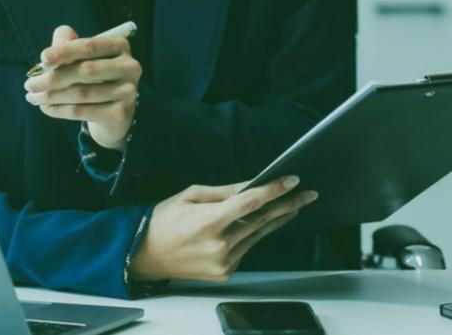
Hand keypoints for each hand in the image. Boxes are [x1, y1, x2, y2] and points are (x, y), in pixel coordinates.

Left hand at [23, 25, 142, 149]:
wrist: (114, 112)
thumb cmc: (94, 76)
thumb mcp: (83, 56)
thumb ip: (68, 44)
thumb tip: (54, 46)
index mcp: (120, 46)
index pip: (90, 46)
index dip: (65, 51)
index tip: (42, 58)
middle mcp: (129, 67)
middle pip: (85, 71)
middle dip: (53, 78)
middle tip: (29, 84)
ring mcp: (128, 92)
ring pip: (81, 93)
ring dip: (51, 96)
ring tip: (33, 97)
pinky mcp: (120, 114)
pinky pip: (83, 111)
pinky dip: (59, 110)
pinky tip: (45, 108)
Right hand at [130, 176, 318, 283]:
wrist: (144, 255)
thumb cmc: (163, 220)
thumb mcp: (191, 195)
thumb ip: (224, 193)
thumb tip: (250, 186)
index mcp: (210, 221)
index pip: (251, 202)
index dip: (274, 190)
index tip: (292, 181)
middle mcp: (220, 245)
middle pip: (262, 220)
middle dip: (287, 205)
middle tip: (307, 194)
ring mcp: (224, 262)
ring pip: (258, 235)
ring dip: (277, 220)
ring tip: (293, 206)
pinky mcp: (225, 272)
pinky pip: (247, 248)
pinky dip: (255, 234)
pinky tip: (264, 222)